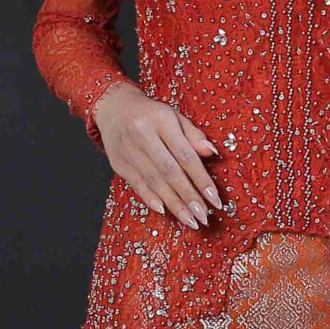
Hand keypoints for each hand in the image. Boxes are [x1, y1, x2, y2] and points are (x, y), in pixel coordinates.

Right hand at [93, 82, 221, 228]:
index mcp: (161, 120)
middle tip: (203, 217)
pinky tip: (164, 211)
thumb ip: (194, 135)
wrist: (114, 108)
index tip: (215, 199)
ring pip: (154, 182)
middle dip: (189, 197)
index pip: (186, 155)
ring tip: (190, 220)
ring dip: (174, 204)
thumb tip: (213, 153)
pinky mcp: (119, 163)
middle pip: (170, 172)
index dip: (201, 180)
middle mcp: (142, 135)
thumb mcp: (175, 116)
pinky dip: (151, 199)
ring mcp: (128, 150)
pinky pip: (137, 184)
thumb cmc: (152, 114)